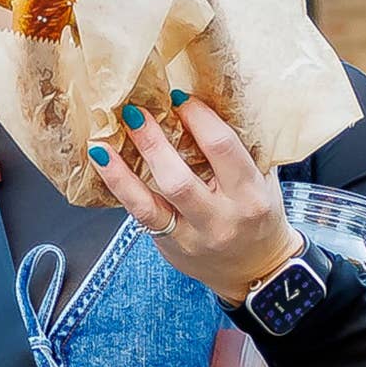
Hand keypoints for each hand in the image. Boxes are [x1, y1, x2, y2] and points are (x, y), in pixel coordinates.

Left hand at [86, 96, 295, 305]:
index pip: (222, 148)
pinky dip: (120, 187)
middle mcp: (221, 218)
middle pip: (179, 178)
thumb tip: (203, 104)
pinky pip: (140, 215)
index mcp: (251, 194)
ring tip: (103, 143)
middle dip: (152, 142)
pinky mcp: (171, 247)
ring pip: (150, 203)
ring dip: (122, 171)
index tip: (178, 97)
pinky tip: (103, 164)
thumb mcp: (262, 181)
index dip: (197, 117)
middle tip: (133, 112)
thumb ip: (238, 150)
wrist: (258, 270)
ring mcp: (192, 237)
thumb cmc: (258, 215)